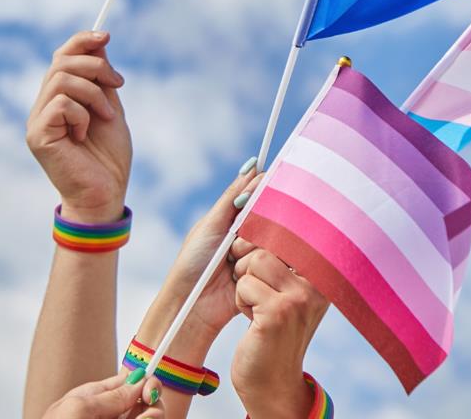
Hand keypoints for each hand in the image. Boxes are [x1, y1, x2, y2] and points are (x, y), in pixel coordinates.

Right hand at [27, 31, 131, 222]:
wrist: (106, 194)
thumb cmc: (108, 157)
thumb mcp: (109, 107)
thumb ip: (101, 78)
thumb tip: (99, 40)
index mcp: (59, 98)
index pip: (61, 57)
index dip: (81, 41)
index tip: (106, 36)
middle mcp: (43, 106)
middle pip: (61, 62)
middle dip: (95, 65)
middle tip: (118, 83)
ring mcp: (37, 121)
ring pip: (61, 79)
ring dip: (93, 93)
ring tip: (105, 115)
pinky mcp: (37, 135)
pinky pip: (61, 104)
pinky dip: (82, 114)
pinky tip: (84, 135)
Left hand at [42, 372, 164, 418]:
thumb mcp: (79, 408)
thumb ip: (112, 396)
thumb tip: (139, 380)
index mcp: (94, 398)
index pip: (130, 382)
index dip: (146, 383)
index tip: (149, 393)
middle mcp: (109, 415)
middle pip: (145, 404)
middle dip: (153, 408)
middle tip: (147, 418)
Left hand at [135, 161, 262, 362]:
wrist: (192, 305)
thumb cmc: (194, 263)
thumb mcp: (211, 225)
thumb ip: (233, 197)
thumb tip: (252, 164)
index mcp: (237, 217)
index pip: (262, 195)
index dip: (266, 192)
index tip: (262, 197)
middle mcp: (251, 233)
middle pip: (272, 217)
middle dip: (254, 230)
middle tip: (233, 245)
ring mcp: (260, 254)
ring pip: (276, 240)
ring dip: (253, 252)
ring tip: (232, 265)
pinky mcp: (267, 276)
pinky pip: (278, 264)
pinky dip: (261, 267)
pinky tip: (241, 275)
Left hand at [229, 244, 329, 418]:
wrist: (270, 382)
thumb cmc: (270, 330)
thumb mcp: (289, 291)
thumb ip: (287, 254)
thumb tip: (267, 203)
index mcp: (323, 272)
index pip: (296, 229)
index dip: (270, 228)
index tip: (262, 237)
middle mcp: (319, 282)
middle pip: (270, 240)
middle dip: (249, 257)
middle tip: (254, 284)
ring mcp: (301, 297)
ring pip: (255, 260)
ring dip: (244, 282)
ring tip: (256, 306)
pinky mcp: (279, 311)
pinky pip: (245, 283)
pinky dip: (241, 299)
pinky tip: (254, 321)